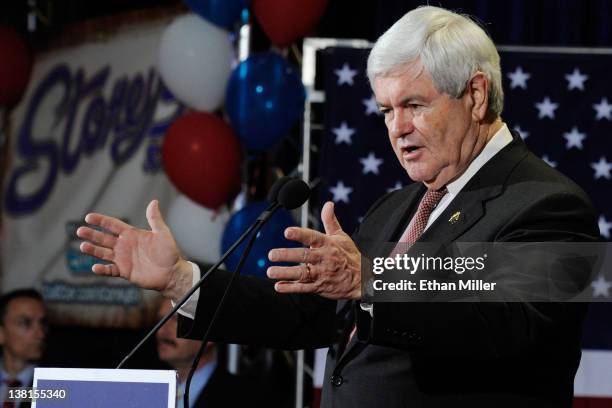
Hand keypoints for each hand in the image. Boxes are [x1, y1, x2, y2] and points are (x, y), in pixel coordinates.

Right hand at [76, 200, 192, 299]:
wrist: (172, 273)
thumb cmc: (169, 252)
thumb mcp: (163, 233)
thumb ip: (155, 219)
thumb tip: (154, 201)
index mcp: (132, 234)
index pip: (113, 225)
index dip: (101, 221)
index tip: (89, 217)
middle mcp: (124, 245)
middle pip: (104, 238)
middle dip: (92, 234)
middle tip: (80, 231)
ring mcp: (123, 259)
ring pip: (103, 253)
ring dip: (93, 250)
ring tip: (83, 246)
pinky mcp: (124, 272)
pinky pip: (110, 270)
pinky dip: (102, 270)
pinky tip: (95, 268)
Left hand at [267, 201, 361, 299]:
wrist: (361, 279)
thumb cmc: (349, 256)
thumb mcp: (341, 236)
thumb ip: (330, 220)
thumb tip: (328, 204)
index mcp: (327, 244)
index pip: (312, 237)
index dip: (299, 234)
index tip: (287, 232)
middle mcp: (323, 258)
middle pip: (304, 256)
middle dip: (286, 255)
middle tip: (272, 254)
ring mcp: (321, 274)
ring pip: (302, 274)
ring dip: (285, 273)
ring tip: (270, 271)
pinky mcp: (319, 287)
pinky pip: (303, 288)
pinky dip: (291, 288)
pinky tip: (278, 286)